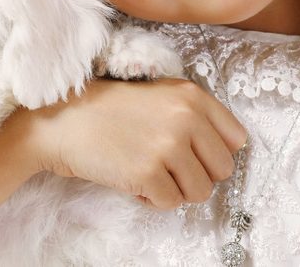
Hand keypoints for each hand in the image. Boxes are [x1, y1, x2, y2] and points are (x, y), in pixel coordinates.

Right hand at [27, 77, 246, 210]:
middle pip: (222, 169)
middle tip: (169, 166)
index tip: (196, 154)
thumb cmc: (111, 110)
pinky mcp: (147, 174)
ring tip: (151, 171)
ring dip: (176, 189)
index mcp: (192, 96)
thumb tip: (226, 150)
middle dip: (197, 173)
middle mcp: (186, 118)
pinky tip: (134, 180)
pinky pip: (171, 203)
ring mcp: (167, 147)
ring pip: (201, 191)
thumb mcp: (161, 95)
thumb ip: (195, 115)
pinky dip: (153, 198)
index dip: (215, 152)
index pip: (236, 138)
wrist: (64, 121)